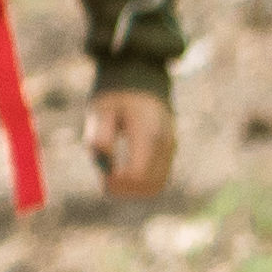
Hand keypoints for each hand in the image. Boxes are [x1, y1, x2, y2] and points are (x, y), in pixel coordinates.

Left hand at [92, 83, 180, 208]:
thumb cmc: (116, 96)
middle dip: (124, 190)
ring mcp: (171, 149)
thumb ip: (100, 133)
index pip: (137, 175)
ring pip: (156, 187)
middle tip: (105, 179)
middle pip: (149, 186)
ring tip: (114, 174)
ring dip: (133, 189)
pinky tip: (124, 171)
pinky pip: (158, 180)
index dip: (117, 183)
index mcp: (147, 132)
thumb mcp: (101, 108)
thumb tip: (104, 159)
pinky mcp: (170, 153)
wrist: (141, 81)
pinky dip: (141, 183)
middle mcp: (164, 144)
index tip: (102, 176)